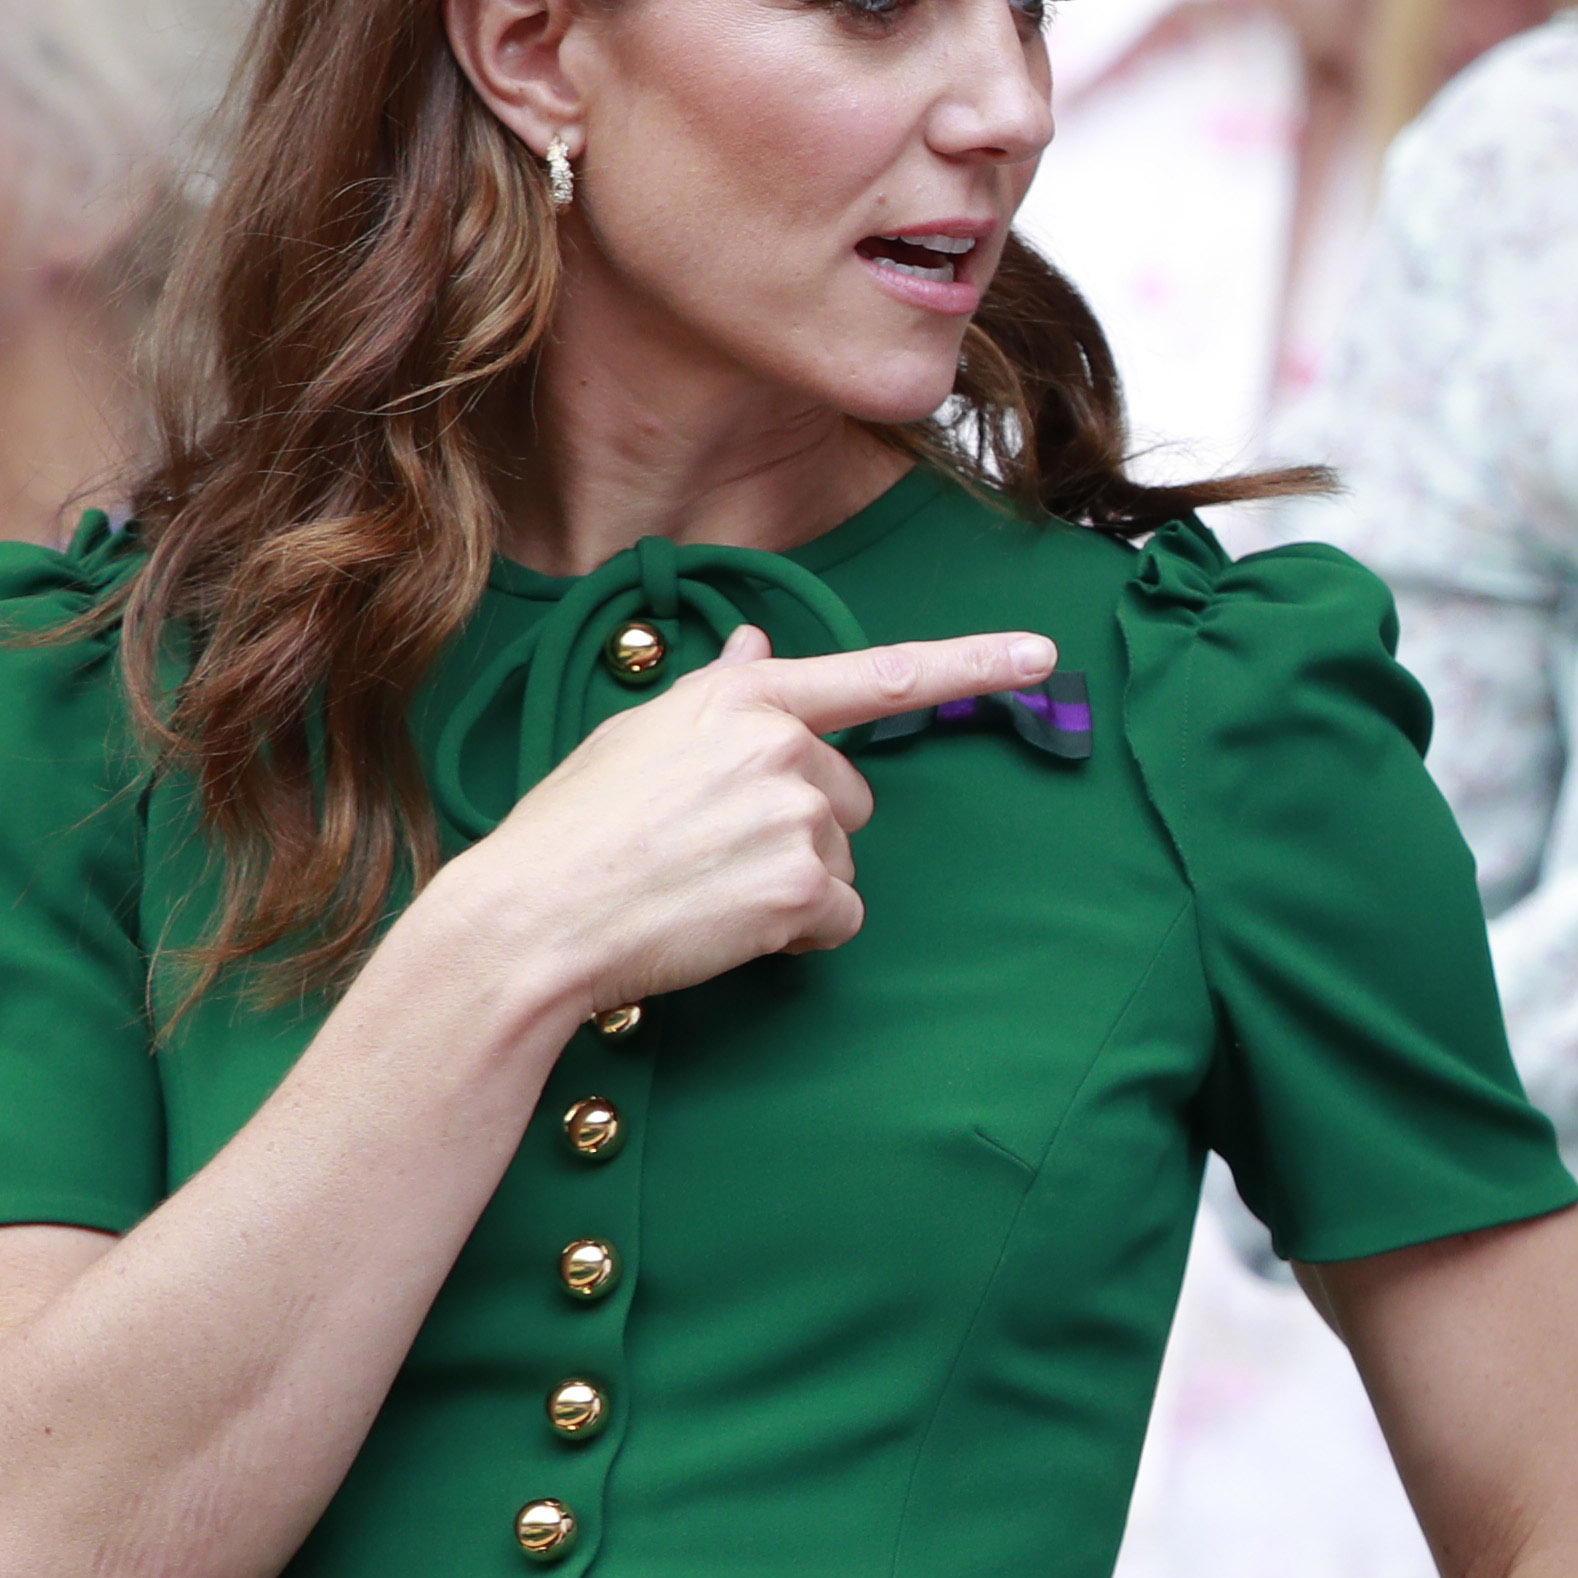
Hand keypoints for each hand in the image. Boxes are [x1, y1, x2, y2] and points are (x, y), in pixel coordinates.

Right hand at [418, 624, 1054, 1032]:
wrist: (534, 916)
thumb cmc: (574, 829)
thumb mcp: (639, 737)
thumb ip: (719, 691)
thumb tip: (764, 642)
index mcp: (745, 699)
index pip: (880, 673)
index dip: (974, 664)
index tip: (1043, 655)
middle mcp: (783, 746)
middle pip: (850, 795)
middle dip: (802, 827)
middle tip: (712, 850)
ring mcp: (797, 817)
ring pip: (843, 860)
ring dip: (795, 884)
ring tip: (707, 889)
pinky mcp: (802, 889)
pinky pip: (839, 918)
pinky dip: (798, 935)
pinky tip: (727, 927)